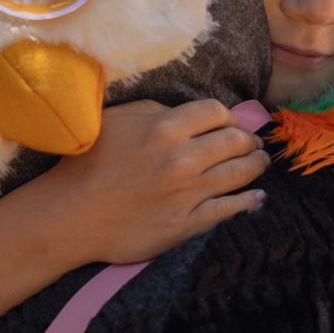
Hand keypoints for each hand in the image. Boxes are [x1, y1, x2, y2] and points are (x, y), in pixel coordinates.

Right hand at [41, 99, 268, 264]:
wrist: (72, 216)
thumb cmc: (87, 163)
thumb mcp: (116, 120)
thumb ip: (154, 110)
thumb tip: (186, 113)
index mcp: (166, 128)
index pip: (216, 112)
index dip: (227, 116)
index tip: (229, 122)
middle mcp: (184, 159)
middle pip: (235, 140)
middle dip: (249, 139)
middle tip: (253, 143)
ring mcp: (189, 193)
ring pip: (240, 173)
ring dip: (257, 165)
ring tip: (261, 163)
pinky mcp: (189, 223)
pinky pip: (230, 209)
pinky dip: (250, 200)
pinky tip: (257, 197)